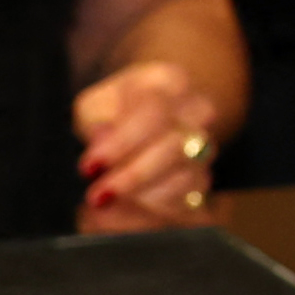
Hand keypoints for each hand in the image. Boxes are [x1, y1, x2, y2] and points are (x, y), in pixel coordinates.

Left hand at [75, 59, 224, 224]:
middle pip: (176, 146)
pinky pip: (188, 201)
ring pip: (186, 177)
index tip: (90, 166)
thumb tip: (102, 139)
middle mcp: (197, 112)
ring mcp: (205, 146)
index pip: (154, 111)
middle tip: (97, 195)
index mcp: (170, 82)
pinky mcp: (202, 178)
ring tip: (108, 205)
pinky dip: (155, 211)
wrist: (144, 117)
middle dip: (133, 176)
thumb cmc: (114, 109)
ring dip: (143, 197)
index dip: (122, 143)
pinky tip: (126, 213)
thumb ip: (96, 120)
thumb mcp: (96, 105)